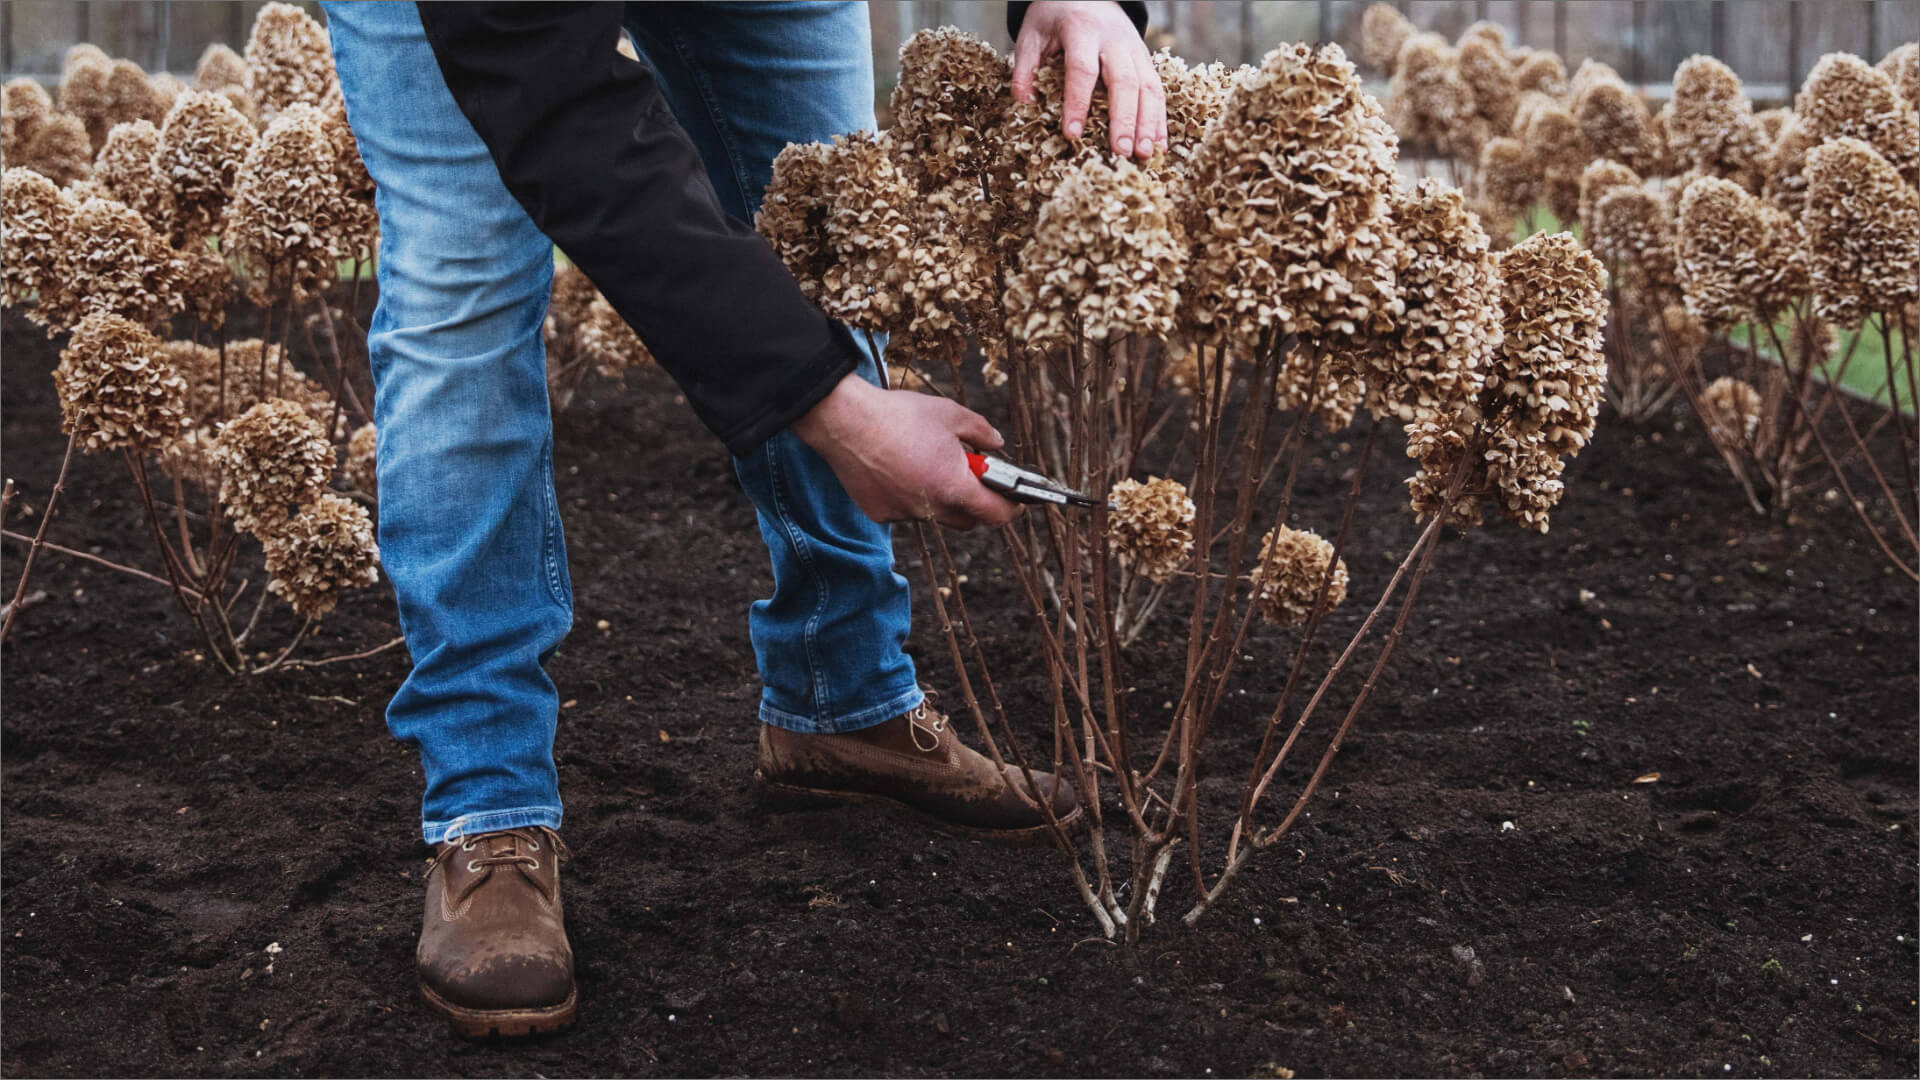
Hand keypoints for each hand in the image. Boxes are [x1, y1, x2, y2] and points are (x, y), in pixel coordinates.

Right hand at [793, 374, 1019, 529]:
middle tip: (974, 476)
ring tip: (929, 464)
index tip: (1015, 498)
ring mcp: (903, 514)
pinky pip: (906, 509)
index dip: (1011, 507)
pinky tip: (899, 469)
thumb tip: (997, 444)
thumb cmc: (900, 416)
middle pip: (968, 519)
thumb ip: (982, 432)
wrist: (845, 421)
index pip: (996, 514)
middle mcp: (930, 509)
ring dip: (941, 497)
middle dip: (977, 502)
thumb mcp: (951, 414)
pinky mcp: (880, 513)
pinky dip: (911, 495)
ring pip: (935, 513)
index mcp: (954, 488)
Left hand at [1011, 0, 1165, 161]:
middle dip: (1124, 118)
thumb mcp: (1033, 35)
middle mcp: (1114, 40)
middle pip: (1124, 81)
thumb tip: (1024, 103)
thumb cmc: (1056, 17)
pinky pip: (1157, 90)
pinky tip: (1158, 144)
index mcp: (1082, 30)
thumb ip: (1026, 67)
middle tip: (1120, 151)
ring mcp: (1135, 49)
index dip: (1077, 103)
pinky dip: (1159, 118)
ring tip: (1144, 154)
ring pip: (1148, 86)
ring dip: (1148, 122)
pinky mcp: (1146, 59)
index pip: (1082, 70)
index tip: (1072, 134)